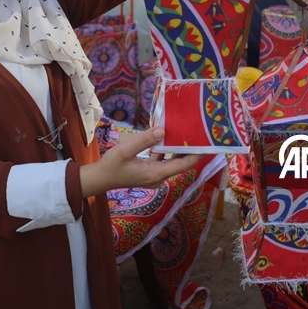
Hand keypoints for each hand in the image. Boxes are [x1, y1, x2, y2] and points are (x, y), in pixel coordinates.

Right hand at [79, 127, 202, 196]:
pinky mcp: (149, 172)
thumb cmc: (111, 166)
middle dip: (190, 150)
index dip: (196, 155)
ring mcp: (154, 175)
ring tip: (187, 133)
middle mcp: (158, 177)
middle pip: (180, 163)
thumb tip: (163, 129)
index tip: (208, 144)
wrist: (99, 179)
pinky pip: (163, 161)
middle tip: (199, 134)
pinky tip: (166, 137)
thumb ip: (144, 140)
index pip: (183, 165)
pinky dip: (166, 150)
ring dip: (178, 149)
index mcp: (156, 174)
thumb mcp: (126, 151)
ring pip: (172, 162)